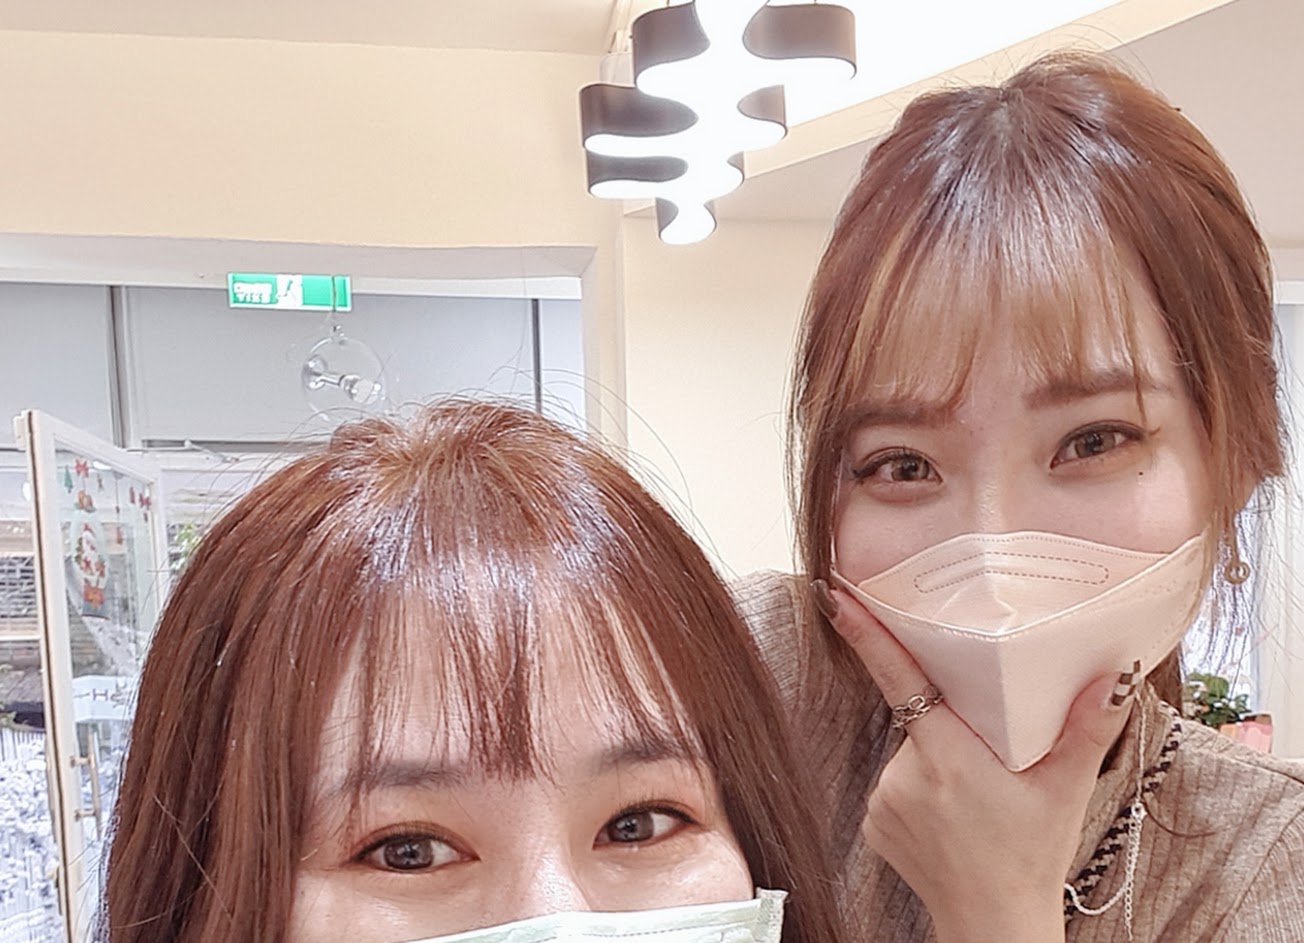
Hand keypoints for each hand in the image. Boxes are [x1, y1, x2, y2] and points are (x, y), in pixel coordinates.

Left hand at [814, 579, 1134, 942]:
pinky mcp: (872, 822)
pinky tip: (948, 812)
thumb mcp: (1067, 790)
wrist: (993, 925)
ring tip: (974, 795)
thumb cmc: (1031, 857)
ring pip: (906, 750)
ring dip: (934, 756)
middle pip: (916, 715)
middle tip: (986, 756)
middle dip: (946, 720)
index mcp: (949, 754)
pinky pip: (893, 783)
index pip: (899, 677)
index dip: (867, 634)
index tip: (837, 597)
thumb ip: (1089, 728)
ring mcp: (882, 799)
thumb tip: (1119, 672)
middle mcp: (905, 773)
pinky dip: (917, 786)